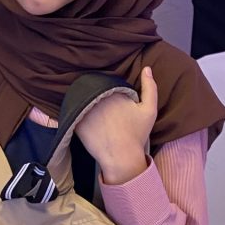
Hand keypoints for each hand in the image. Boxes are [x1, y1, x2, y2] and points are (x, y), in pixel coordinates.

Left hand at [74, 67, 157, 184]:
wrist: (121, 157)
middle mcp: (97, 98)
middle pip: (93, 90)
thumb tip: (146, 68)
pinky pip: (74, 112)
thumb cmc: (137, 134)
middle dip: (95, 95)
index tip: (111, 100)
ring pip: (82, 100)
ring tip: (93, 114)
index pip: (107, 83)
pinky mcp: (76, 122)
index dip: (108, 90)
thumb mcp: (150, 110)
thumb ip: (150, 88)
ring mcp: (85, 109)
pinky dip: (77, 114)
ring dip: (84, 102)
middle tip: (102, 110)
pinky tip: (85, 121)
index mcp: (114, 91)